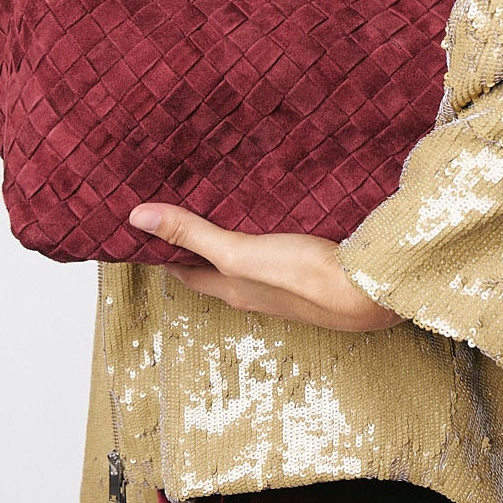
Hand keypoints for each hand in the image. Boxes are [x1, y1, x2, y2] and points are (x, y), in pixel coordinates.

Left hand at [127, 201, 404, 334]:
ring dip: (230, 241)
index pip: (183, 269)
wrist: (366, 292)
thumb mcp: (237, 252)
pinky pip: (275, 253)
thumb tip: (136, 218)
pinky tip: (274, 221)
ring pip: (245, 262)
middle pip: (212, 267)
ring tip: (222, 210)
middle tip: (177, 212)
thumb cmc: (302, 277)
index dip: (161, 251)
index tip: (143, 229)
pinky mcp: (309, 273)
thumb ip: (192, 233)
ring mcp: (281, 287)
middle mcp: (251, 292)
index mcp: (230, 288)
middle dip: (194, 244)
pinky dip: (264, 238)